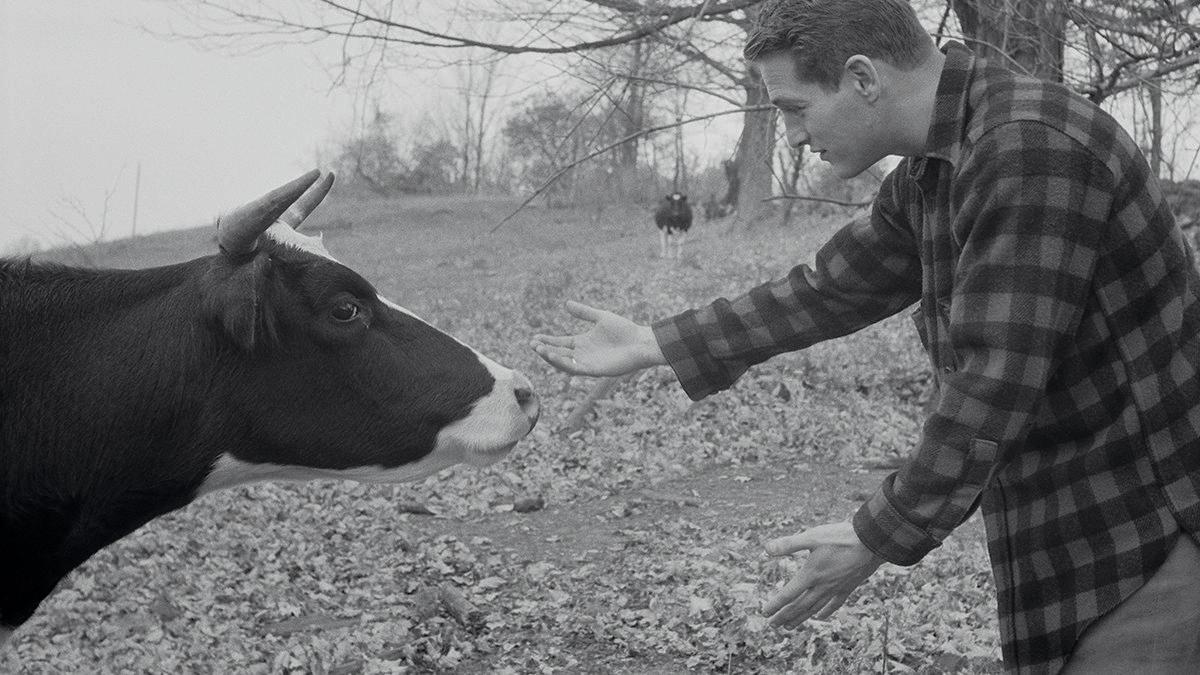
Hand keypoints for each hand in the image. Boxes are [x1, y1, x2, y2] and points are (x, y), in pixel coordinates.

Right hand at [531, 300, 665, 376]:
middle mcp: (583, 354)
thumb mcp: (601, 317)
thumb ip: (584, 312)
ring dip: (551, 357)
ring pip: (564, 363)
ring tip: (539, 350)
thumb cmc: (624, 330)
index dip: (548, 341)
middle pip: (559, 353)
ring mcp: (588, 363)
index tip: (535, 337)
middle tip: (532, 344)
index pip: (561, 343)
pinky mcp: (594, 370)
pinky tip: (554, 355)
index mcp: (583, 342)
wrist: (640, 342)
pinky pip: (574, 368)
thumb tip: (566, 304)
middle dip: (545, 349)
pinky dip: (563, 363)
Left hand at [762, 522, 882, 626]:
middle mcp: (822, 586)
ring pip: (815, 608)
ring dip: (801, 618)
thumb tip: (767, 549)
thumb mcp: (812, 536)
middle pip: (799, 606)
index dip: (775, 605)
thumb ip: (789, 544)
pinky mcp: (848, 587)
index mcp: (810, 574)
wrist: (872, 543)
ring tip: (790, 626)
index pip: (788, 594)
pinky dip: (826, 612)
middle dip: (785, 616)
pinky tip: (821, 617)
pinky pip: (835, 604)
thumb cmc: (841, 537)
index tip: (764, 613)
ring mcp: (836, 588)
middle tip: (773, 625)